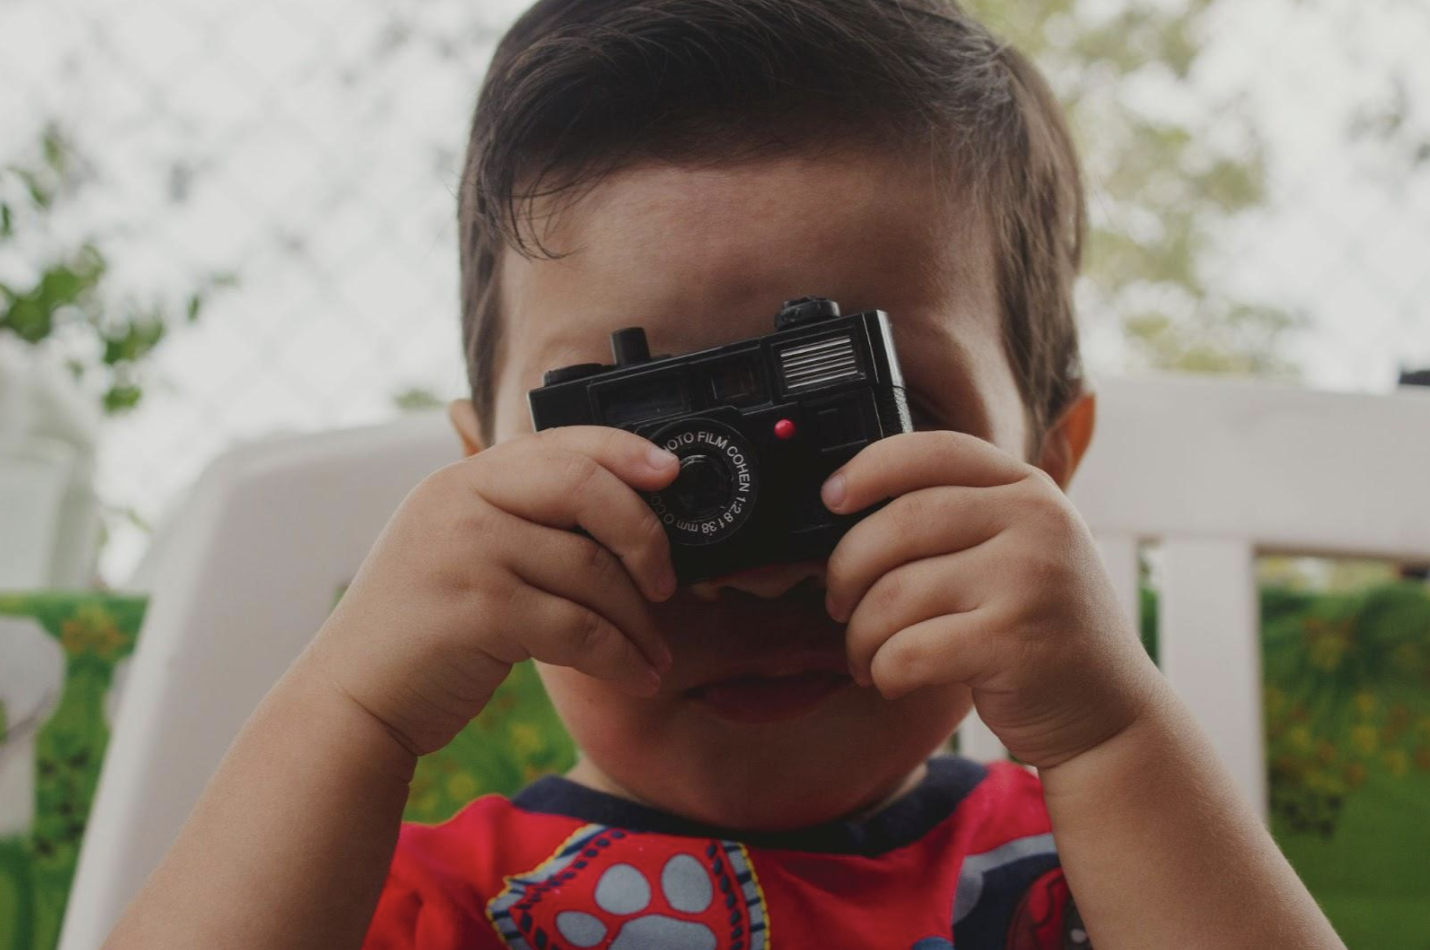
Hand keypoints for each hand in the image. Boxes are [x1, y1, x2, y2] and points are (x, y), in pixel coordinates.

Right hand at [307, 425, 681, 755]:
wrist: (352, 699)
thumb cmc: (422, 631)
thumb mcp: (458, 550)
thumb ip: (518, 520)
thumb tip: (623, 513)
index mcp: (462, 480)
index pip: (560, 443)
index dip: (625, 452)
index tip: (671, 472)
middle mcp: (461, 502)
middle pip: (584, 488)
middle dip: (644, 534)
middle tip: (666, 582)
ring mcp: (466, 552)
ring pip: (591, 568)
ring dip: (637, 619)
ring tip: (654, 652)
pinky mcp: (478, 611)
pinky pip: (579, 627)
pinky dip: (619, 656)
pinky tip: (636, 675)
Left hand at [821, 430, 1161, 769]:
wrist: (1110, 714)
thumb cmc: (1038, 629)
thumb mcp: (1018, 550)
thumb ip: (959, 517)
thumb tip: (845, 508)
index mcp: (1028, 488)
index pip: (933, 451)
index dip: (869, 468)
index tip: (830, 498)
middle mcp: (1036, 521)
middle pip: (900, 522)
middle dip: (847, 569)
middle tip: (838, 604)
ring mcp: (1030, 579)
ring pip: (896, 593)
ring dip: (861, 633)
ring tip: (864, 655)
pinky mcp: (1015, 642)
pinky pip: (909, 650)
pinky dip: (884, 670)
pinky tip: (892, 679)